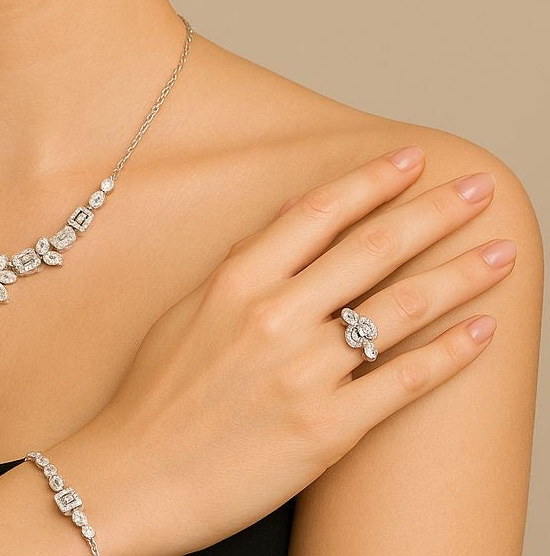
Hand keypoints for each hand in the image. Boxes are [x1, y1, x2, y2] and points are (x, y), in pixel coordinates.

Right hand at [85, 147, 513, 555]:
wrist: (133, 477)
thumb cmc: (153, 393)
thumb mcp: (187, 308)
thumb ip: (243, 262)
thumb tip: (294, 217)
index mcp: (236, 279)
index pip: (319, 212)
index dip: (371, 180)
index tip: (411, 158)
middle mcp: (273, 316)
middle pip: (372, 249)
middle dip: (434, 212)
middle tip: (478, 189)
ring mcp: (302, 373)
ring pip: (399, 310)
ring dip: (460, 275)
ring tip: (503, 253)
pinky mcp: (325, 431)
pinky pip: (401, 383)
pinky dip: (449, 354)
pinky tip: (482, 332)